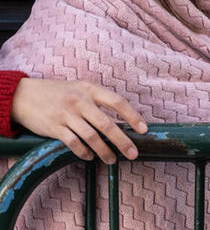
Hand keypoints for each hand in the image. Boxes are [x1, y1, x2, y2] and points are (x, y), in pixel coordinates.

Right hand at [11, 79, 147, 163]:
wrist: (24, 95)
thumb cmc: (59, 93)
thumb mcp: (80, 89)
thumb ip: (99, 102)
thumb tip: (121, 122)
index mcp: (90, 89)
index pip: (117, 102)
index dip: (133, 116)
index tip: (143, 130)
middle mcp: (80, 101)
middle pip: (107, 124)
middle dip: (122, 141)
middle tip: (133, 154)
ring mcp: (67, 114)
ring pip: (91, 136)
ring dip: (104, 151)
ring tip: (112, 160)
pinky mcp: (54, 127)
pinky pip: (73, 143)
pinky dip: (84, 152)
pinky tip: (90, 157)